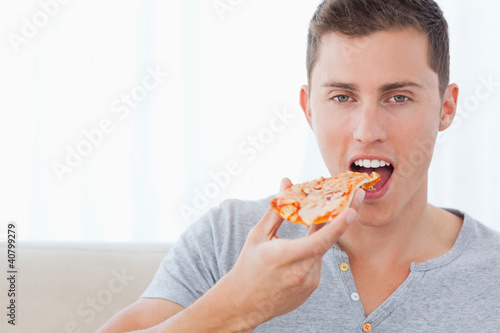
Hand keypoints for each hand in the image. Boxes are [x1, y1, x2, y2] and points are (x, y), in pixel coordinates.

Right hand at [218, 178, 363, 330]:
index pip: (318, 241)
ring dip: (316, 238)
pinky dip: (310, 253)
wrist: (244, 304)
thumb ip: (277, 209)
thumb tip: (287, 182)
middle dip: (343, 218)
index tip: (352, 211)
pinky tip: (293, 256)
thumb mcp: (258, 235)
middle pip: (327, 241)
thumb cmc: (248, 266)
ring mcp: (309, 283)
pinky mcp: (311, 289)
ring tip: (298, 236)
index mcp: (285, 256)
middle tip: (357, 196)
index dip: (337, 226)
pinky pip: (316, 263)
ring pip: (320, 251)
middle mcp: (301, 272)